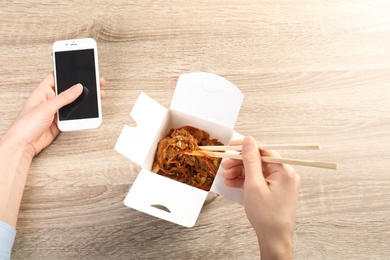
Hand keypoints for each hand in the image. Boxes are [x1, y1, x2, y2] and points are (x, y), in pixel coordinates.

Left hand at [5, 72, 104, 157]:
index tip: (80, 70)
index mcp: (42, 91)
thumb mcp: (46, 107)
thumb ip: (64, 98)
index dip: (67, 73)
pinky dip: (80, 114)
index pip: (56, 77)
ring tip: (96, 96)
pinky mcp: (60, 121)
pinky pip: (73, 115)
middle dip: (81, 87)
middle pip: (68, 90)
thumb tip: (77, 88)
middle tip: (95, 82)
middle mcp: (49, 100)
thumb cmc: (25, 125)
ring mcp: (55, 111)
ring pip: (72, 103)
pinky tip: (88, 111)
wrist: (24, 145)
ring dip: (83, 101)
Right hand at [222, 136, 299, 258]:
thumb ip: (250, 161)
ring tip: (226, 176)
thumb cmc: (267, 216)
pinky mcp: (275, 190)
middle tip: (225, 165)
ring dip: (240, 172)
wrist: (274, 238)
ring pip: (257, 170)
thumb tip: (248, 141)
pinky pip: (259, 180)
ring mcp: (281, 183)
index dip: (245, 147)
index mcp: (284, 170)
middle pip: (259, 160)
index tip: (231, 147)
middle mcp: (285, 174)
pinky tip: (233, 182)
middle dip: (240, 162)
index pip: (263, 150)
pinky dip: (246, 180)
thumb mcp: (254, 184)